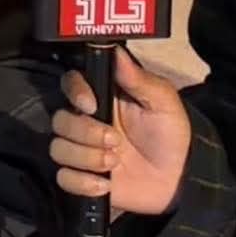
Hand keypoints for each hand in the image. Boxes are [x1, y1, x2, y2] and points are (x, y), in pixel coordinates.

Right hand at [49, 45, 190, 215]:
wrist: (177, 178)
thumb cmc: (170, 135)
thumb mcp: (163, 102)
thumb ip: (140, 79)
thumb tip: (117, 52)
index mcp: (103, 97)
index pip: (71, 83)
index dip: (74, 92)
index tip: (92, 105)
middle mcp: (86, 122)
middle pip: (59, 119)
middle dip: (85, 133)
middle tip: (115, 141)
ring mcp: (81, 150)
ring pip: (58, 149)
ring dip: (86, 158)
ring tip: (114, 162)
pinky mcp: (81, 178)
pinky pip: (63, 178)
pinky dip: (83, 182)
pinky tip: (106, 184)